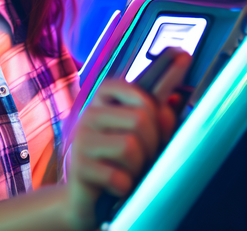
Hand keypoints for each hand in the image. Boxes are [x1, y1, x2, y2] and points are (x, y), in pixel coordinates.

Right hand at [65, 51, 190, 230]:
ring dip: (138, 167)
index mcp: (103, 100)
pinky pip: (119, 177)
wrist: (83, 196)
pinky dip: (124, 187)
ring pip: (132, 146)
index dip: (161, 87)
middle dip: (153, 142)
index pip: (134, 86)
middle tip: (144, 156)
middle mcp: (90, 113)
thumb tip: (172, 102)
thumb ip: (152, 115)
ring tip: (126, 170)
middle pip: (142, 117)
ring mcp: (82, 139)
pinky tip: (115, 185)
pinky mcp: (80, 168)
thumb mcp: (133, 134)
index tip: (180, 64)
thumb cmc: (115, 161)